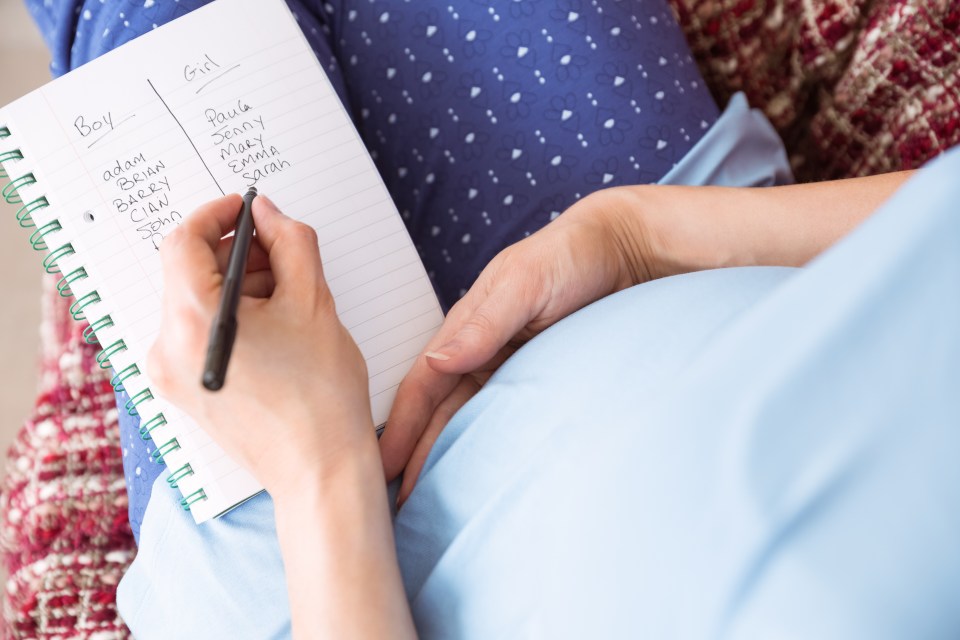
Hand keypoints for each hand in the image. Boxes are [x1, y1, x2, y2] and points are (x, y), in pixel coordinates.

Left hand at [147, 194, 375, 497]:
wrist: (319, 471)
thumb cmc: (322, 395)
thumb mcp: (314, 302)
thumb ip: (291, 243)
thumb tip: (269, 214)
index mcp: (194, 321)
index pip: (184, 241)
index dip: (218, 215)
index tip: (247, 210)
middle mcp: (168, 348)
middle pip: (187, 272)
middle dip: (235, 253)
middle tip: (282, 254)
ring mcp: (170, 374)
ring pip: (194, 302)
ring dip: (236, 287)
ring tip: (287, 299)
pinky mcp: (183, 391)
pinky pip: (196, 333)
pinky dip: (229, 317)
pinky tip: (273, 329)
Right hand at [381, 187, 669, 503]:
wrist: (628, 253)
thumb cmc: (572, 255)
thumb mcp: (525, 282)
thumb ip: (483, 323)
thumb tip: (437, 362)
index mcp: (466, 328)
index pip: (423, 385)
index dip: (402, 427)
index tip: (383, 467)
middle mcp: (481, 353)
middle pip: (440, 413)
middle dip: (417, 455)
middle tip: (399, 504)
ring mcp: (510, 370)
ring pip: (470, 422)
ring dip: (449, 458)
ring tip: (433, 502)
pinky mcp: (541, 381)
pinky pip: (508, 421)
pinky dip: (490, 449)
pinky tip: (484, 477)